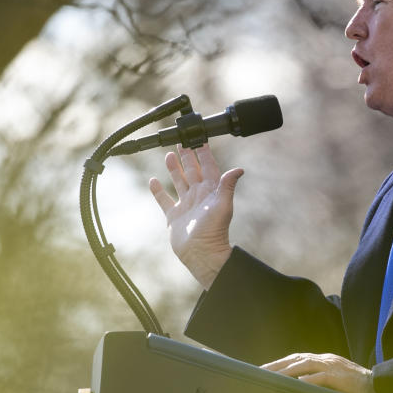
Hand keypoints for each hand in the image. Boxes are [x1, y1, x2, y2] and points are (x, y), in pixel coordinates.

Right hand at [149, 144, 242, 288]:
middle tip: (182, 141)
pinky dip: (158, 191)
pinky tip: (153, 181)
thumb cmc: (214, 231)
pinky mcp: (173, 216)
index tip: (200, 139)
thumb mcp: (223, 205)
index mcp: (211, 191)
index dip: (204, 153)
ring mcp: (185, 205)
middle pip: (192, 171)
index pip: (208, 167)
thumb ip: (227, 186)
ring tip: (168, 155)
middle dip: (187, 156)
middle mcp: (198, 196)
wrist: (202, 254)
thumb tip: (239, 170)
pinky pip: (164, 200)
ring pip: (178, 181)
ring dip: (174, 168)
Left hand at [262, 353, 376, 392]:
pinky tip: (296, 384)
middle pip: (296, 359)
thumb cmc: (357, 388)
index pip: (297, 358)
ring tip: (271, 377)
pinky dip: (308, 380)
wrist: (381, 386)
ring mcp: (333, 367)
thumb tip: (301, 388)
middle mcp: (326, 360)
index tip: (265, 370)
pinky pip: (321, 378)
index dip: (280, 363)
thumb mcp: (335, 381)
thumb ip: (320, 381)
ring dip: (286, 371)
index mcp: (324, 360)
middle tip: (259, 373)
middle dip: (276, 365)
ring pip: (304, 365)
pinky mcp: (340, 377)